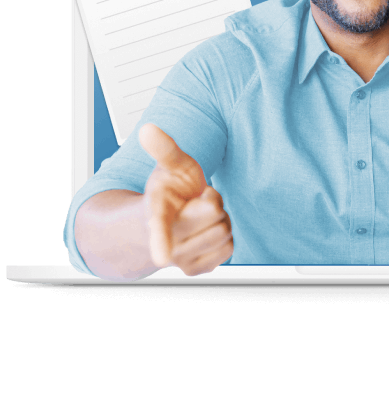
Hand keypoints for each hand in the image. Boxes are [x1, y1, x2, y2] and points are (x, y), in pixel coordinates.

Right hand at [139, 123, 233, 275]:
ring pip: (224, 231)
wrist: (167, 223)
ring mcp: (180, 260)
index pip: (158, 227)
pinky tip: (206, 231)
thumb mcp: (169, 167)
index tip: (161, 255)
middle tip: (197, 200)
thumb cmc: (169, 193)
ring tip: (200, 215)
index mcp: (154, 215)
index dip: (160, 240)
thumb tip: (148, 129)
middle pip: (215, 213)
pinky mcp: (198, 269)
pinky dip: (224, 237)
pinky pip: (229, 248)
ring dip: (219, 219)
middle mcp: (164, 243)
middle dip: (212, 201)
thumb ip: (163, 149)